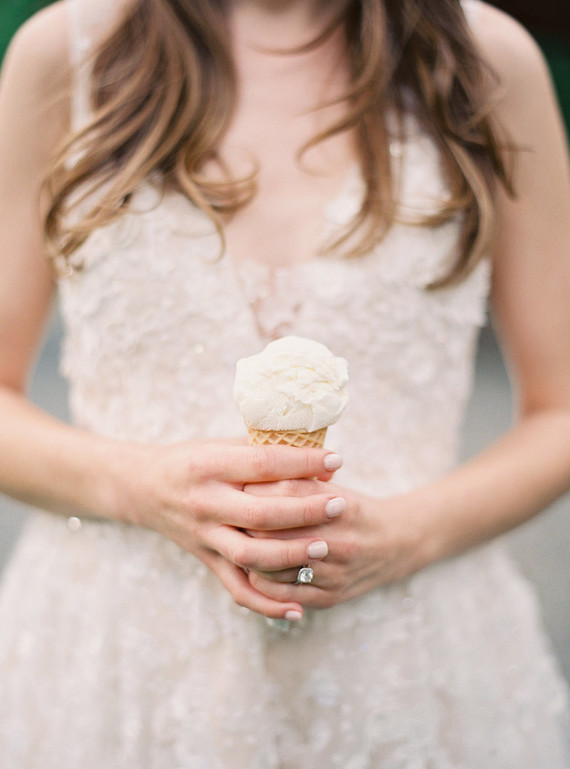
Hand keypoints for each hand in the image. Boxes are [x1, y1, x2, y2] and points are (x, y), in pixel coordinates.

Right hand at [113, 440, 343, 619]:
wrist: (143, 486)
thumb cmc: (192, 460)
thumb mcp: (220, 445)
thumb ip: (261, 450)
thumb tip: (315, 454)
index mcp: (209, 466)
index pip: (262, 465)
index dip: (302, 464)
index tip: (335, 461)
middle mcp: (205, 503)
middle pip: (260, 514)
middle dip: (305, 511)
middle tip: (339, 505)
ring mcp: (204, 536)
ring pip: (250, 555)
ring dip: (290, 556)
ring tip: (323, 547)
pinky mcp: (206, 561)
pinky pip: (237, 588)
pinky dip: (267, 604)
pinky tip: (298, 609)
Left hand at [243, 478, 433, 609]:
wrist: (395, 544)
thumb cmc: (352, 508)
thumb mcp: (332, 485)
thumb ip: (296, 477)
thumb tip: (249, 465)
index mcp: (341, 505)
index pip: (285, 492)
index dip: (255, 486)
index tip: (237, 482)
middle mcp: (340, 541)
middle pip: (272, 530)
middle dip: (245, 520)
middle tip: (229, 511)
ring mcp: (334, 573)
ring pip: (271, 566)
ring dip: (247, 552)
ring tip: (236, 538)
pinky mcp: (328, 597)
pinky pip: (280, 593)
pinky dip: (259, 580)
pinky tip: (252, 566)